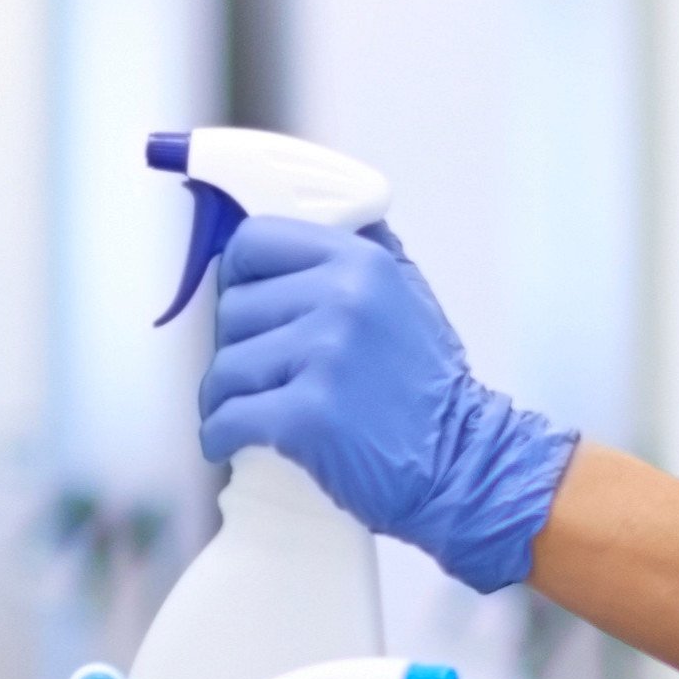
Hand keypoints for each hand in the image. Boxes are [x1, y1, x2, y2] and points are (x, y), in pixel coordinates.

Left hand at [199, 216, 580, 595]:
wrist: (459, 463)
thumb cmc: (429, 386)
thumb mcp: (408, 295)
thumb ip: (365, 250)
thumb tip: (318, 215)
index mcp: (362, 262)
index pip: (254, 241)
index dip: (240, 275)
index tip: (250, 308)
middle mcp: (343, 299)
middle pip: (232, 307)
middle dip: (238, 344)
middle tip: (262, 373)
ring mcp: (324, 356)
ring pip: (225, 365)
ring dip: (226, 396)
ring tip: (251, 411)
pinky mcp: (307, 415)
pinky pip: (227, 416)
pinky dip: (220, 434)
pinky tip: (230, 440)